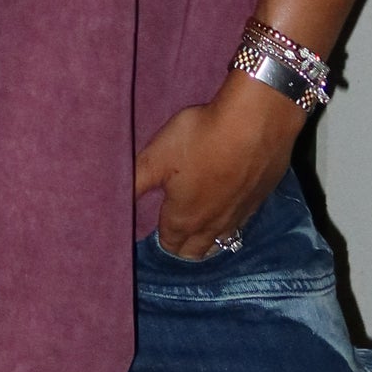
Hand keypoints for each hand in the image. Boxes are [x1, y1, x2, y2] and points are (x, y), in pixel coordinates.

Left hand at [133, 75, 303, 259]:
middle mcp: (214, 225)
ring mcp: (242, 214)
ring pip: (223, 239)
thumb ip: (133, 184)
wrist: (257, 121)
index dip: (160, 241)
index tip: (154, 232)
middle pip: (197, 251)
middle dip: (183, 248)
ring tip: (200, 230)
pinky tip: (231, 206)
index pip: (169, 245)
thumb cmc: (200, 138)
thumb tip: (109, 206)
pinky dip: (233, 219)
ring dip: (210, 238)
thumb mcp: (155, 158)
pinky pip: (244, 220)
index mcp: (184, 219)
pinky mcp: (262, 198)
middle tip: (175, 236)